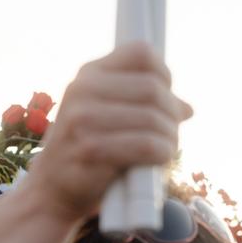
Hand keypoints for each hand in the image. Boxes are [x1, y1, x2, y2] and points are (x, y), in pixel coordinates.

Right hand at [25, 43, 192, 225]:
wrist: (53, 189)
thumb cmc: (92, 152)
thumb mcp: (111, 117)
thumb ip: (143, 106)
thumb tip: (188, 109)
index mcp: (90, 74)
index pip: (141, 52)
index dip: (164, 75)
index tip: (166, 100)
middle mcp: (82, 90)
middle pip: (153, 88)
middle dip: (172, 113)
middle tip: (172, 133)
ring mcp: (82, 119)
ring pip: (153, 118)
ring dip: (170, 137)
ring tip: (167, 149)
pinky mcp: (90, 149)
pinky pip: (146, 145)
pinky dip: (162, 154)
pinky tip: (160, 160)